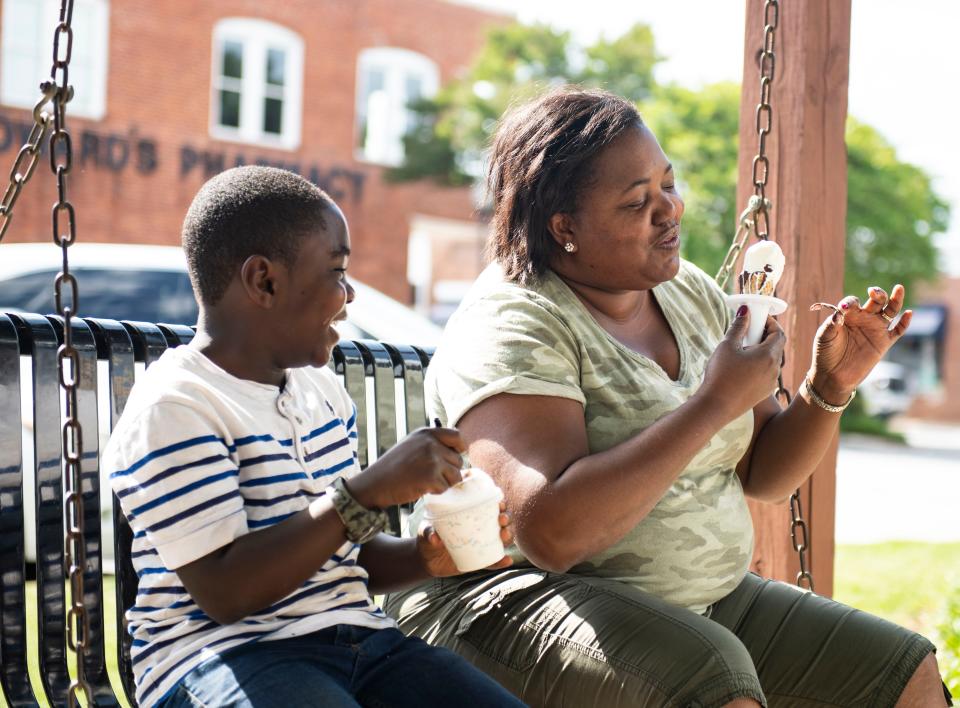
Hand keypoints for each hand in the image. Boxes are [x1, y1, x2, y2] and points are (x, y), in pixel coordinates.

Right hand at [347, 427, 464, 509]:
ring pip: (456, 475)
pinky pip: (445, 487)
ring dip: (445, 482)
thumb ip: (432, 443)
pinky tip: (421, 488)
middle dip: (449, 471)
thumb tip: (459, 449)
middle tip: (431, 475)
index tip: (456, 456)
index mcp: (426, 433)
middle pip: (458, 460)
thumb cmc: (393, 467)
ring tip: (426, 481)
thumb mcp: (412, 445)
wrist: (375, 483)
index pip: (457, 436)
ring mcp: (432, 460)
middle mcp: (431, 443)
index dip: (460, 448)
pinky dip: (436, 491)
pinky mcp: (431, 477)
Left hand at [416, 501, 513, 576]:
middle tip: (502, 519)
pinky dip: (501, 561)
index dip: (498, 502)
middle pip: (500, 521)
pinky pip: (493, 561)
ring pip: (501, 539)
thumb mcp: (426, 530)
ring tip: (505, 535)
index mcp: (470, 515)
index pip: (488, 505)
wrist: (426, 559)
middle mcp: (480, 528)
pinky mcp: (480, 560)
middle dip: (506, 518)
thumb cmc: (428, 536)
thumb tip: (435, 538)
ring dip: (508, 536)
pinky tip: (508, 560)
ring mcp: (481, 544)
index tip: (499, 503)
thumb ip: (429, 532)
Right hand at [698, 306, 786, 420]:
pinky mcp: (763, 392)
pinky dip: (758, 365)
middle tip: (747, 331)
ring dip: (761, 351)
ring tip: (741, 350)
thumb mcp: (727, 346)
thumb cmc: (721, 375)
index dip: (770, 322)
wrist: (716, 406)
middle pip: (776, 346)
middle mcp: (774, 369)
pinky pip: (765, 373)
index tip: (757, 318)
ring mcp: (770, 383)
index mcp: (768, 355)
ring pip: (770, 361)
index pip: (778, 333)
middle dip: (764, 335)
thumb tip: (745, 312)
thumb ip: (738, 327)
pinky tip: (740, 368)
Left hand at [808, 284, 911, 401]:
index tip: (845, 307)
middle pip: (876, 301)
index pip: (853, 302)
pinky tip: (909, 313)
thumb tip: (839, 311)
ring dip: (895, 300)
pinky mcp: (884, 342)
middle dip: (877, 294)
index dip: (851, 302)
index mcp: (848, 315)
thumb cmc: (825, 353)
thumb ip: (831, 323)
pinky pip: (898, 330)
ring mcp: (875, 329)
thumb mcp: (824, 337)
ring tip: (899, 288)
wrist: (833, 375)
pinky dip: (905, 322)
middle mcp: (863, 319)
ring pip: (890, 311)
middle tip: (873, 292)